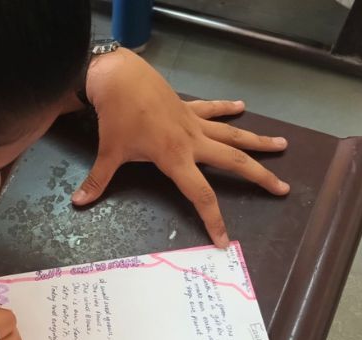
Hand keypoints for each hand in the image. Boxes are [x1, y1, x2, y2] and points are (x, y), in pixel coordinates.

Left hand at [74, 48, 289, 247]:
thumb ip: (98, 180)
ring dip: (257, 141)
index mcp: (176, 159)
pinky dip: (227, 108)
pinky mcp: (188, 107)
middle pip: (234, 162)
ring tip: (282, 145)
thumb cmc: (117, 118)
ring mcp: (193, 122)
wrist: (121, 78)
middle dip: (260, 177)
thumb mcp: (109, 152)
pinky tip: (243, 106)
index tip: (224, 239)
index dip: (213, 219)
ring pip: (233, 134)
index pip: (201, 195)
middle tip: (283, 188)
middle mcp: (193, 142)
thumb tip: (78, 203)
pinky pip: (213, 110)